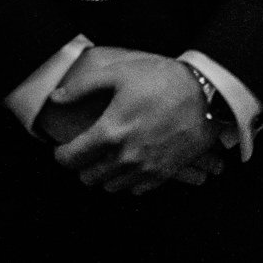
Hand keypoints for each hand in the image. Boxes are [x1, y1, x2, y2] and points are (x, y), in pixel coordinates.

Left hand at [48, 47, 221, 194]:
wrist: (207, 94)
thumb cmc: (163, 80)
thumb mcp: (120, 73)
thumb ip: (83, 87)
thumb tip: (56, 98)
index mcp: (110, 133)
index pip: (70, 159)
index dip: (60, 154)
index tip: (63, 147)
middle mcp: (125, 157)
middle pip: (88, 177)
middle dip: (82, 165)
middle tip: (88, 149)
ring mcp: (146, 169)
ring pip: (110, 186)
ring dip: (105, 173)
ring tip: (110, 155)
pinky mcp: (164, 174)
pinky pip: (135, 189)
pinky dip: (128, 179)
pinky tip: (132, 160)